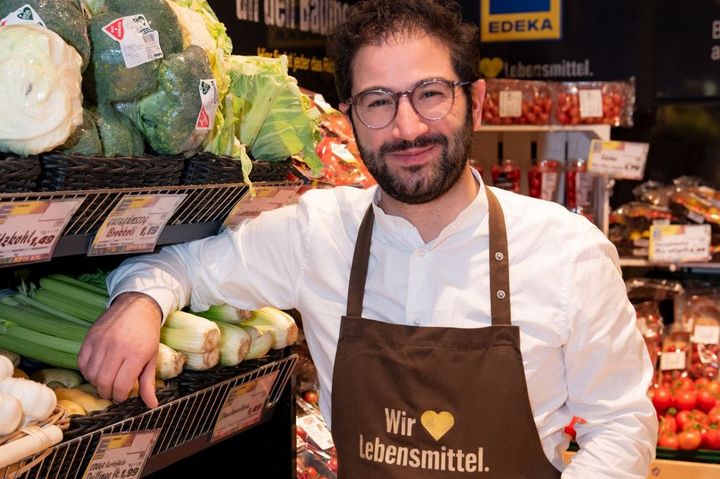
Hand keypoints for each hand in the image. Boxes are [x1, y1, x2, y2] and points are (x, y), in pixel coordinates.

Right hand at [78, 292, 162, 407]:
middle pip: (103, 382)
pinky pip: (82, 362)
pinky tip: (97, 370)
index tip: (123, 396)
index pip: (121, 385)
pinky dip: (87, 371)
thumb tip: (151, 405)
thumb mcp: (152, 358)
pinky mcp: (90, 336)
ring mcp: (101, 341)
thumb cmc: (147, 333)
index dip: (120, 396)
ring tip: (106, 380)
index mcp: (136, 354)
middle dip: (107, 392)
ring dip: (96, 383)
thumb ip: (148, 383)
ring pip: (91, 374)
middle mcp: (117, 348)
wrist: (138, 306)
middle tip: (113, 391)